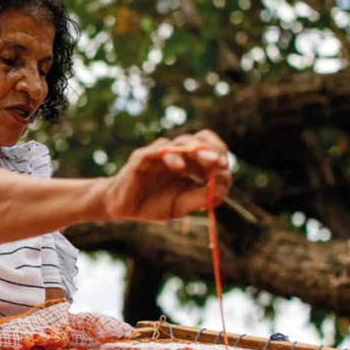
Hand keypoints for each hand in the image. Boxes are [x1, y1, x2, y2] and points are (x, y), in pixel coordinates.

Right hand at [102, 130, 231, 221]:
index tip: (226, 169)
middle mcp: (176, 154)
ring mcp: (158, 153)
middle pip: (198, 141)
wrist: (123, 208)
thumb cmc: (152, 204)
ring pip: (181, 142)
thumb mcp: (181, 205)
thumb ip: (200, 198)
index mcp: (188, 163)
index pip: (209, 149)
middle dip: (212, 149)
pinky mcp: (142, 157)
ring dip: (198, 151)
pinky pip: (157, 151)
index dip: (219, 155)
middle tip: (221, 162)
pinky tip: (180, 168)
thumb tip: (221, 190)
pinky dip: (171, 157)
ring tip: (210, 162)